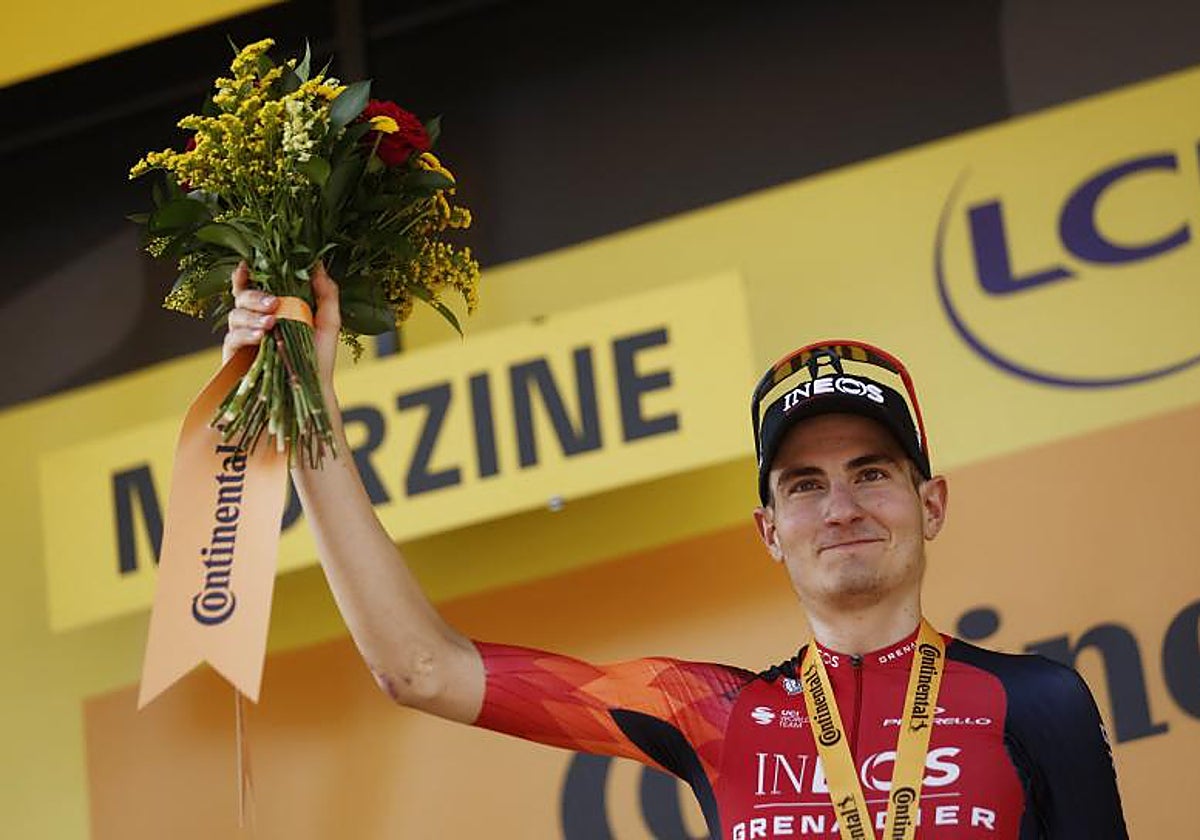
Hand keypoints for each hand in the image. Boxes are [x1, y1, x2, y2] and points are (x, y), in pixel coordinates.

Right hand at [223, 261, 341, 384]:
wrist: (313, 391)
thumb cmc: (319, 358)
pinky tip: (260, 337)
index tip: (247, 265)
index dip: (244, 275)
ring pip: (235, 316)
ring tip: (271, 322)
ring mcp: (243, 338)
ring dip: (251, 316)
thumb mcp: (328, 323)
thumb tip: (318, 264)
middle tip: (273, 302)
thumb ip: (326, 293)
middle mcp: (254, 320)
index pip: (252, 287)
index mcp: (273, 309)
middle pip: (241, 298)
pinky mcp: (235, 358)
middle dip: (254, 296)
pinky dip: (245, 335)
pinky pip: (232, 340)